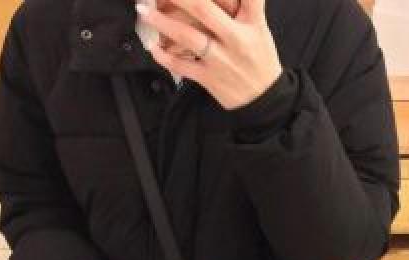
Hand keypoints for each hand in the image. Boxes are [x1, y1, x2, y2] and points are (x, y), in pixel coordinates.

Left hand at [135, 0, 282, 109]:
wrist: (263, 100)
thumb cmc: (259, 60)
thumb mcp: (260, 28)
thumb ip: (247, 6)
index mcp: (252, 22)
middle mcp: (236, 39)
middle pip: (203, 9)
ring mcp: (221, 60)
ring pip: (188, 37)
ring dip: (163, 22)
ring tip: (145, 12)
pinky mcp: (210, 79)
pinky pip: (182, 66)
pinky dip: (164, 57)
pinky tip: (152, 47)